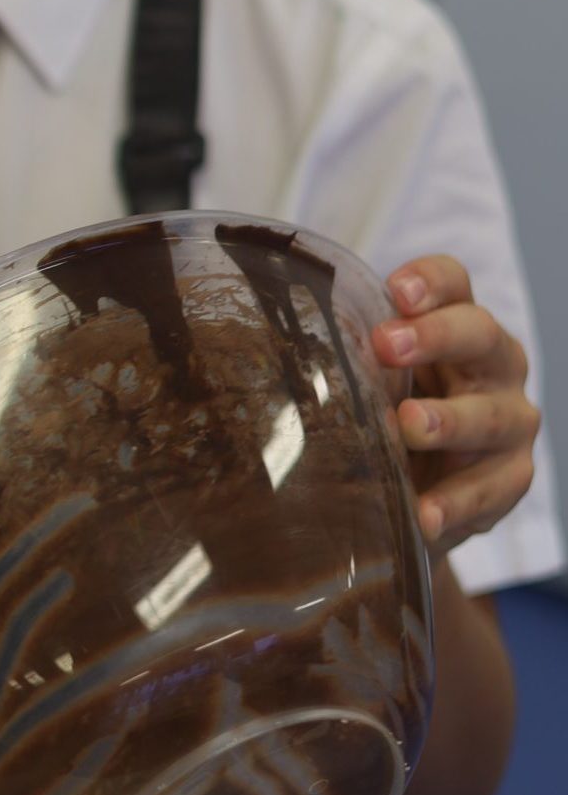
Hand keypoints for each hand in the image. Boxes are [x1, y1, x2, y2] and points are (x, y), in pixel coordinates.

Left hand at [374, 256, 540, 556]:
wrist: (417, 493)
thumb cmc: (384, 417)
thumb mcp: (366, 383)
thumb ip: (345, 361)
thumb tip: (282, 354)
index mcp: (457, 324)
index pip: (454, 283)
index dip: (429, 281)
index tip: (395, 291)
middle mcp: (494, 363)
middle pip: (479, 333)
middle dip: (435, 336)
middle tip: (386, 345)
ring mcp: (511, 419)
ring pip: (491, 414)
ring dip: (448, 420)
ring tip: (409, 427)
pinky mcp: (511, 477)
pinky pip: (490, 488)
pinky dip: (455, 502)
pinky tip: (423, 513)